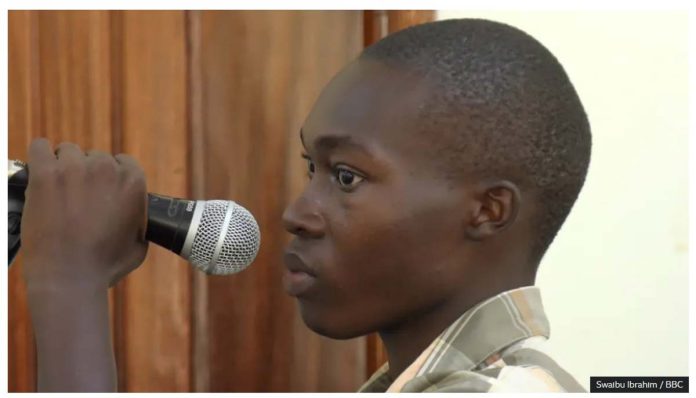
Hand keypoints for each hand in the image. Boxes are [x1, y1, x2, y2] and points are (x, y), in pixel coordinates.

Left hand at [21, 138, 148, 289]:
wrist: (69, 276)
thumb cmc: (104, 266)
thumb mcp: (138, 245)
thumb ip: (139, 221)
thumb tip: (136, 217)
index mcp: (132, 182)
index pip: (123, 162)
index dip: (111, 178)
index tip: (102, 191)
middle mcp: (106, 169)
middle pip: (95, 157)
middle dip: (88, 175)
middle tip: (78, 198)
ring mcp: (74, 169)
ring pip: (68, 152)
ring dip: (64, 167)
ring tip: (58, 190)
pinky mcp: (45, 174)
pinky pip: (40, 147)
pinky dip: (40, 156)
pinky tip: (40, 171)